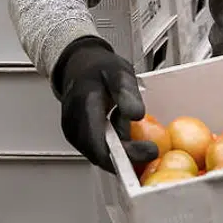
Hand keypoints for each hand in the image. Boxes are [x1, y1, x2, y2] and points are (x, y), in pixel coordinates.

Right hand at [55, 37, 158, 172]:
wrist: (80, 67)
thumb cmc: (99, 70)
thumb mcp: (119, 73)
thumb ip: (127, 91)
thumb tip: (136, 114)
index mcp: (84, 105)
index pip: (101, 144)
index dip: (127, 154)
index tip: (151, 150)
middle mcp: (73, 123)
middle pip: (101, 154)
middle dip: (126, 152)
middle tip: (143, 137)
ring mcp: (71, 132)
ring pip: (100, 155)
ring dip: (119, 147)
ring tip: (122, 120)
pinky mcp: (75, 137)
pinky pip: (97, 150)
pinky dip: (112, 144)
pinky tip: (116, 126)